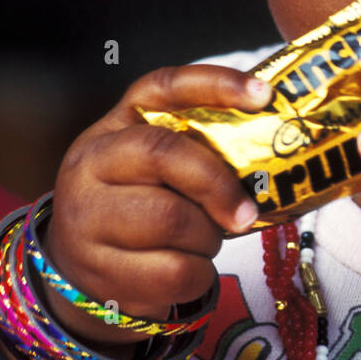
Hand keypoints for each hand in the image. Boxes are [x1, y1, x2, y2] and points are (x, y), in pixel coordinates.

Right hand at [41, 66, 272, 344]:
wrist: (85, 267)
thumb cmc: (142, 206)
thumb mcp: (159, 170)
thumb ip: (200, 154)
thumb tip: (276, 158)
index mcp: (117, 126)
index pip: (165, 87)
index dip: (217, 85)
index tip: (264, 95)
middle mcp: (92, 163)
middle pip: (164, 155)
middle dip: (218, 184)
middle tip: (248, 212)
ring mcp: (87, 218)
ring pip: (170, 220)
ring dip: (207, 237)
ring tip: (205, 240)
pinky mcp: (99, 271)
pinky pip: (173, 272)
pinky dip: (199, 275)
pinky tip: (190, 269)